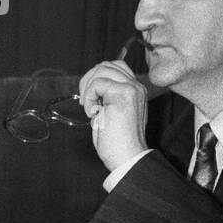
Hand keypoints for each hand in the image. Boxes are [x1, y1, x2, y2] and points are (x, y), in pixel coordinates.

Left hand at [78, 58, 147, 172]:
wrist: (127, 157)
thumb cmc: (118, 142)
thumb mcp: (112, 112)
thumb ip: (108, 95)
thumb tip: (92, 84)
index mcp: (135, 90)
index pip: (115, 67)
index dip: (97, 78)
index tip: (91, 99)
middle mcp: (136, 87)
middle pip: (107, 64)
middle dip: (89, 80)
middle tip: (86, 102)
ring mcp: (131, 89)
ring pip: (101, 70)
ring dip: (88, 88)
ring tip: (91, 108)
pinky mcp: (123, 94)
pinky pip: (98, 83)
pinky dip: (89, 97)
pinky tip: (93, 113)